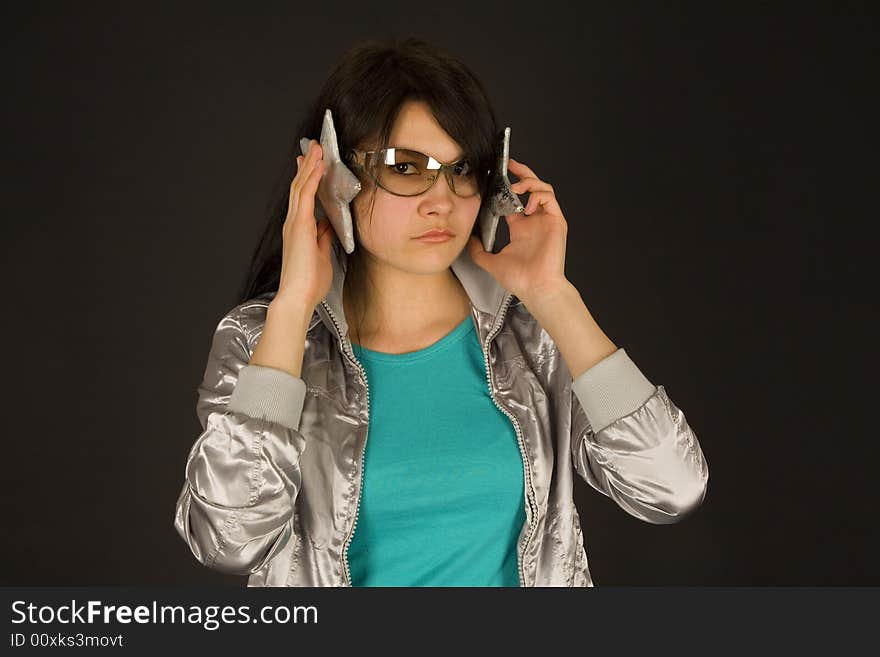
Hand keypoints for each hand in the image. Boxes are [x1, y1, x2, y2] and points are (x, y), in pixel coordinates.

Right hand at [274, 139, 336, 311]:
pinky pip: (305, 196)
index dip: (307, 179)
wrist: (298, 297)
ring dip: (310, 166)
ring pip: (300, 186)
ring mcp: (294, 223)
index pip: (302, 198)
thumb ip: (324, 238)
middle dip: (307, 166)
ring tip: (317, 149)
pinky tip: (318, 166)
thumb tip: (328, 225)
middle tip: (313, 148)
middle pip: (299, 187)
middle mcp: (293, 223)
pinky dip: (312, 178)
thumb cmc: (309, 283)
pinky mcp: (299, 225)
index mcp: (299, 230)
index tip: (311, 165)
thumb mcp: (322, 255)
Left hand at [466, 157, 569, 308]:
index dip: (508, 185)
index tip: (497, 176)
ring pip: (543, 189)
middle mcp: (535, 221)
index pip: (516, 199)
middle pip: (532, 188)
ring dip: (530, 183)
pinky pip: (550, 199)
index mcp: (521, 228)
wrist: (536, 288)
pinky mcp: (556, 222)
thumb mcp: (491, 262)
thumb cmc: (520, 279)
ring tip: (517, 188)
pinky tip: (527, 206)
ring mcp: (546, 220)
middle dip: (522, 173)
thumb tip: (467, 240)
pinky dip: (538, 196)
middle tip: (510, 165)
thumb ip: (478, 251)